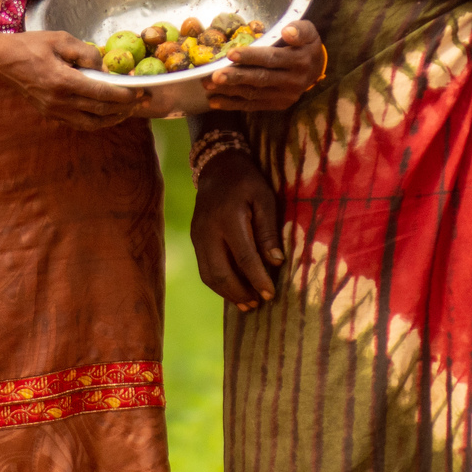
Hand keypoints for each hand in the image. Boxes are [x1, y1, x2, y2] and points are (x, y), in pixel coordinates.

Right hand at [0, 30, 147, 128]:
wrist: (0, 61)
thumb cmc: (30, 45)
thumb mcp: (60, 39)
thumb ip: (87, 53)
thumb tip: (105, 67)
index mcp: (63, 82)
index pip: (102, 94)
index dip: (124, 95)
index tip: (140, 91)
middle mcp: (59, 102)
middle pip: (101, 111)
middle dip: (125, 107)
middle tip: (142, 100)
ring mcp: (54, 112)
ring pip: (92, 123)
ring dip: (113, 118)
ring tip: (128, 109)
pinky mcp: (50, 114)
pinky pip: (80, 123)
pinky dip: (97, 121)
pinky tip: (107, 112)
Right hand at [191, 151, 283, 311]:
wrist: (217, 167)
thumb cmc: (247, 182)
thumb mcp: (264, 198)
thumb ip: (268, 230)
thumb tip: (276, 262)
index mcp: (228, 218)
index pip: (244, 257)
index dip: (258, 279)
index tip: (271, 294)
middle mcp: (208, 230)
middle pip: (220, 272)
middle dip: (240, 293)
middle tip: (258, 303)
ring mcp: (198, 236)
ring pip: (208, 276)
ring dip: (228, 293)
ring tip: (247, 303)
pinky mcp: (195, 239)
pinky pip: (204, 269)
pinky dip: (219, 284)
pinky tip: (234, 290)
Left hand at [207, 19, 324, 112]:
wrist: (317, 69)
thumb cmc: (306, 45)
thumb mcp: (309, 31)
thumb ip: (299, 29)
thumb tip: (286, 31)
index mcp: (299, 61)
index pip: (272, 59)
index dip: (251, 56)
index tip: (230, 53)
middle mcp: (292, 81)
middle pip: (260, 79)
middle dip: (236, 77)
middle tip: (215, 76)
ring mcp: (284, 96)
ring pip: (254, 93)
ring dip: (230, 91)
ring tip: (209, 86)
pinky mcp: (277, 104)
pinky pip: (253, 105)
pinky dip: (233, 104)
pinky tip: (215, 102)